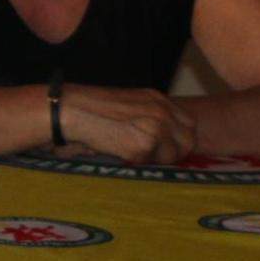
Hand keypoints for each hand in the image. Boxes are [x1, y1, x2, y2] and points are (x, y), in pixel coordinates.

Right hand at [59, 85, 196, 165]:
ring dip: (156, 158)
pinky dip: (137, 161)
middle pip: (189, 140)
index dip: (178, 136)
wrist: (70, 110)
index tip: (164, 143)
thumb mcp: (128, 103)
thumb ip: (149, 114)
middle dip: (174, 150)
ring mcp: (155, 128)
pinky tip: (120, 152)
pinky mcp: (144, 145)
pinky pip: (151, 162)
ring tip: (131, 152)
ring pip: (173, 156)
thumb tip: (165, 138)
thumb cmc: (90, 108)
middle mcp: (161, 111)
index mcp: (157, 99)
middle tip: (152, 153)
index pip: (189, 123)